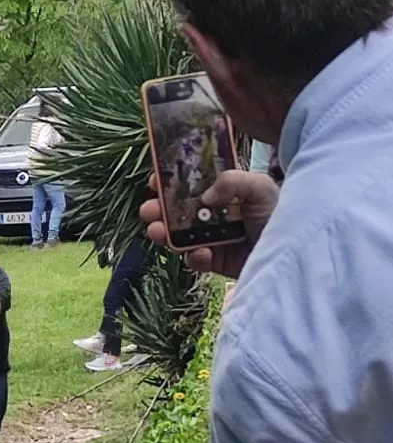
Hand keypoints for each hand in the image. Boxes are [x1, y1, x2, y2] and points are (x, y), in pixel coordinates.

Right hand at [141, 168, 277, 277]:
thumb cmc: (279, 212)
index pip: (192, 183)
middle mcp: (217, 213)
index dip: (171, 181)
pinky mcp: (218, 262)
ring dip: (166, 234)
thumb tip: (203, 198)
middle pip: (179, 211)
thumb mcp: (259, 186)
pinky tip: (201, 253)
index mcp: (225, 191)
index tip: (155, 180)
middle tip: (147, 210)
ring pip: (181, 236)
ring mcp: (215, 238)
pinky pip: (197, 260)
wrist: (294, 251)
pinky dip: (194, 257)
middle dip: (159, 210)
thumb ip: (231, 182)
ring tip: (156, 232)